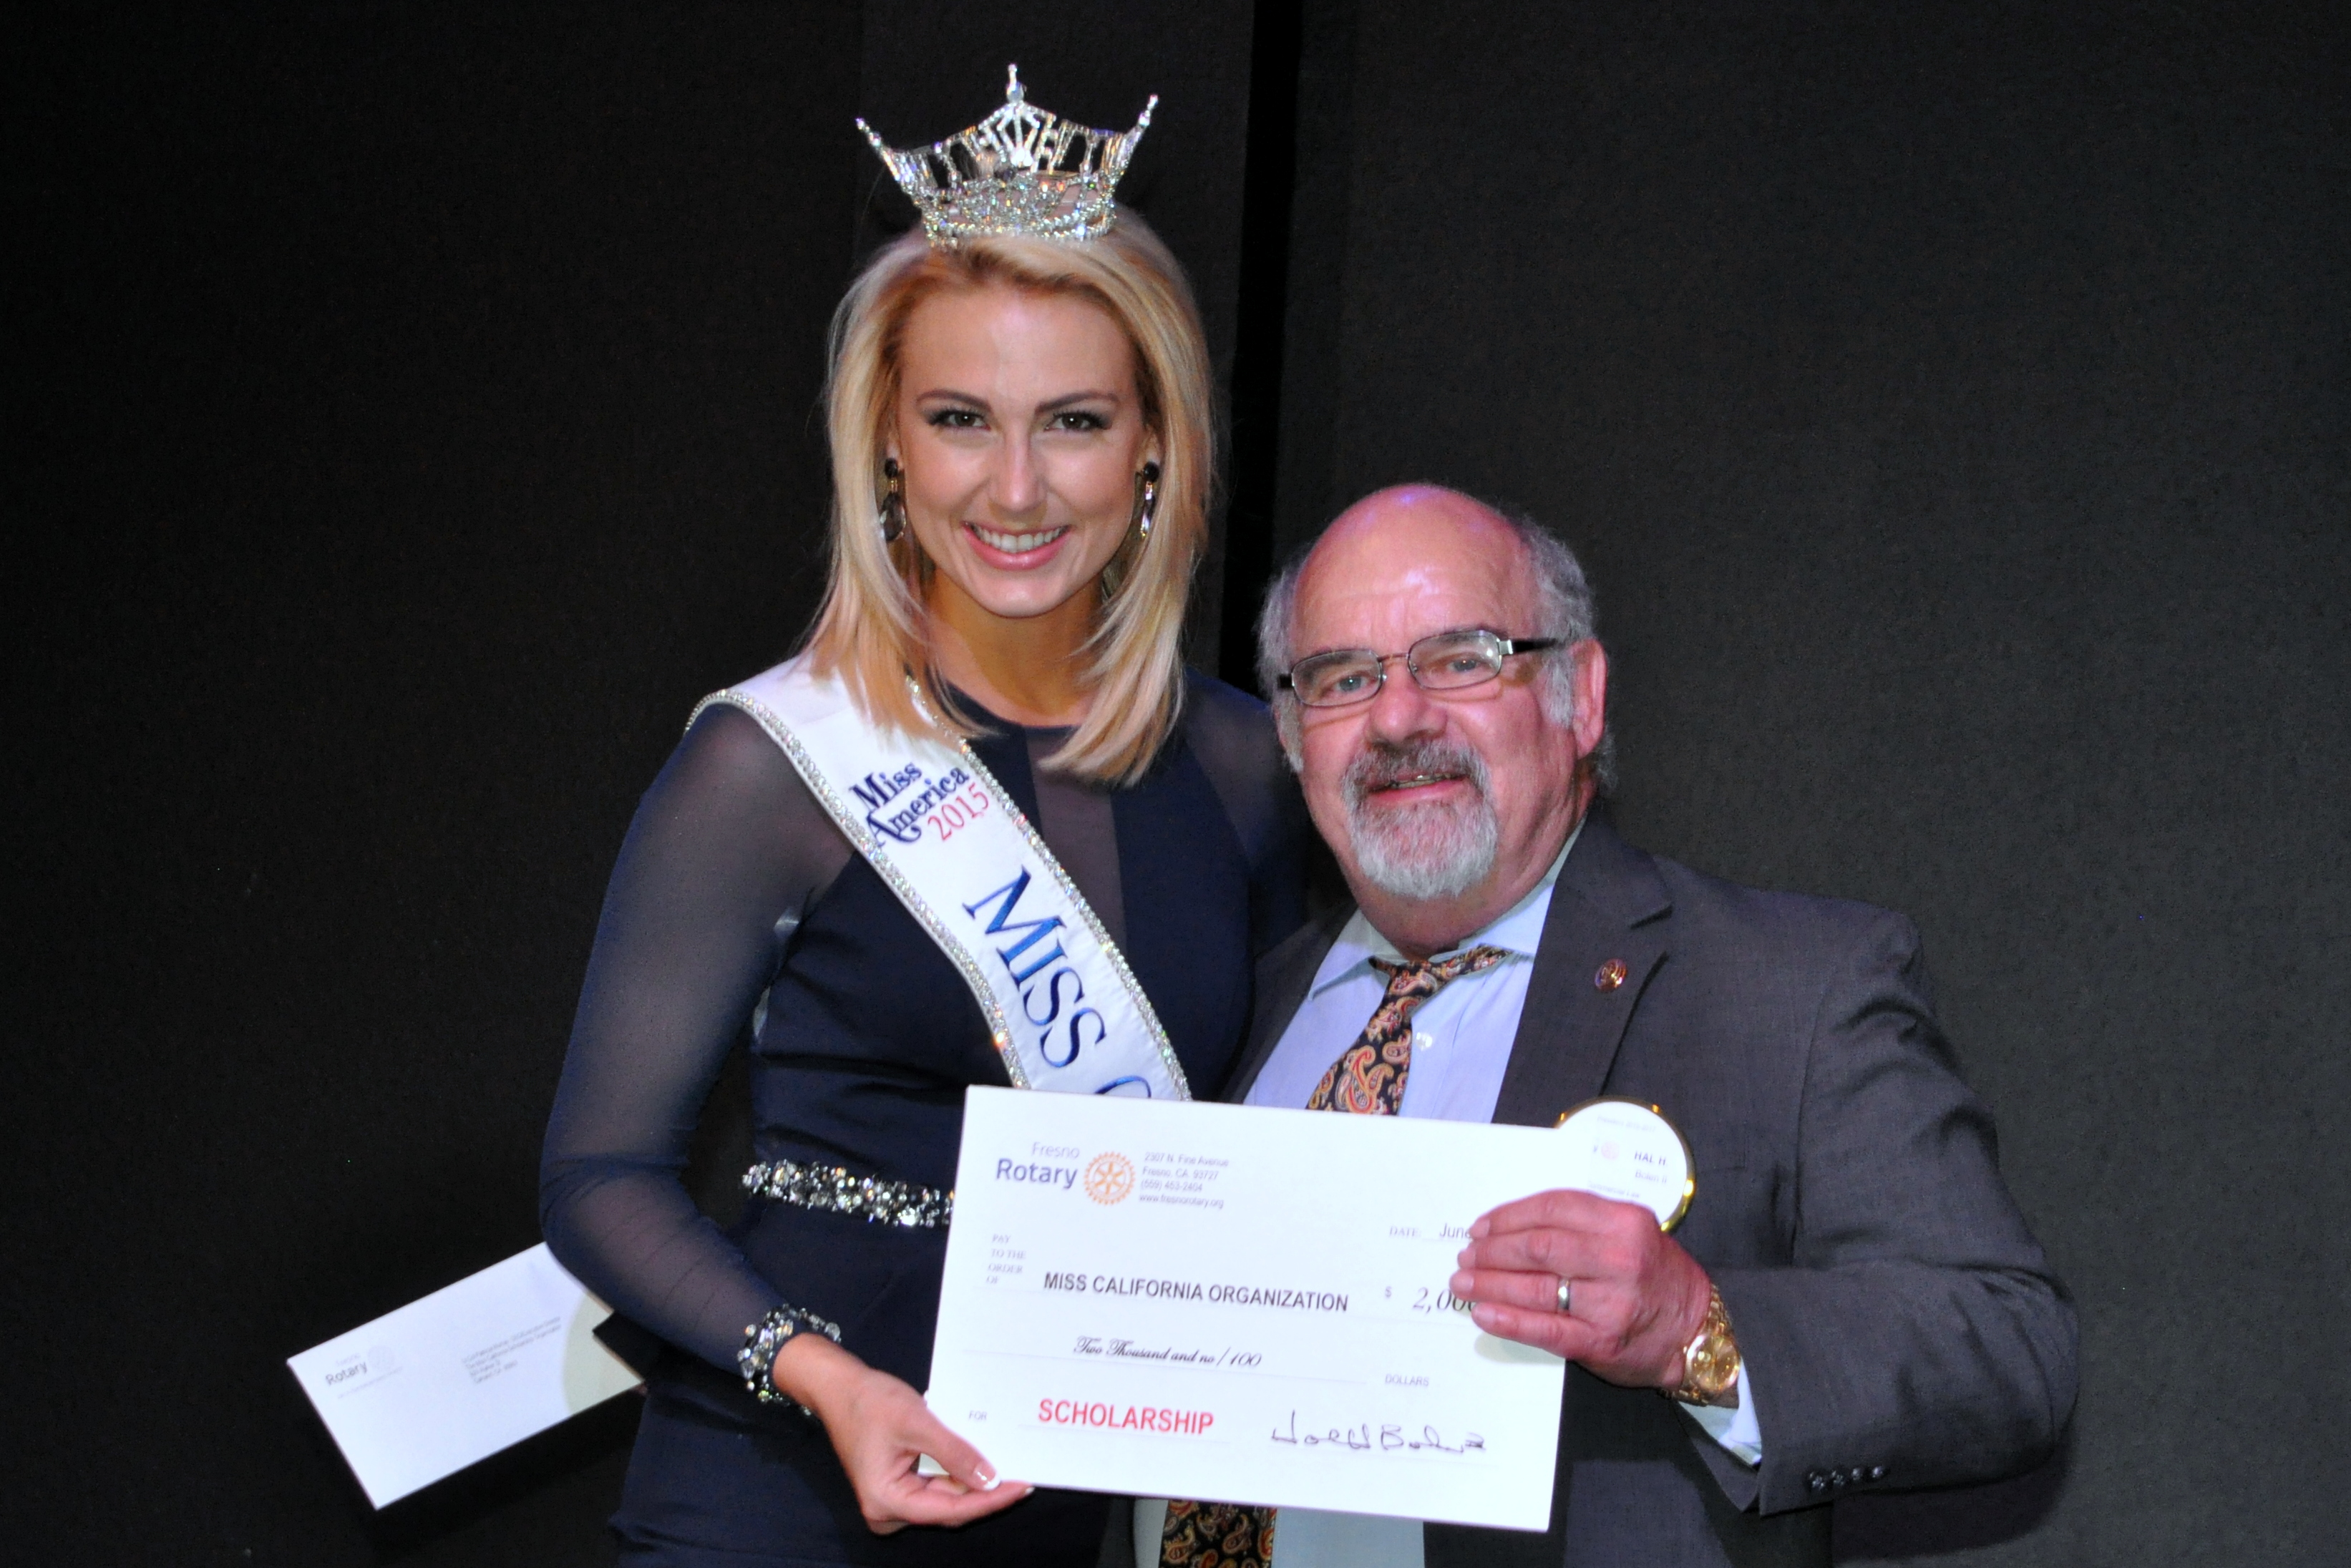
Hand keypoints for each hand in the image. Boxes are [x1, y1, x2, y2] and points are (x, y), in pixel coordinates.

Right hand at [771, 1334, 1032, 1533]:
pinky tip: (984, 1460)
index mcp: (886, 1502)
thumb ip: (955, 1453)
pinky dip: (959, 1473)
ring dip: (974, 1481)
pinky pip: (937, 1486)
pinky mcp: (900, 1488)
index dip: (990, 1500)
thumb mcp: (918, 1424)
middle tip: (1024, 1472)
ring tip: (1010, 1464)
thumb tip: (991, 1479)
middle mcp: (888, 1511)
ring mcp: (894, 1501)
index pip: (951, 1511)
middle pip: (950, 1509)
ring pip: (946, 1499)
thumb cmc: (870, 1402)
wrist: (841, 1387)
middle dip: (986, 1491)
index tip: (1022, 1486)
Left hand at [1449, 1188, 1713, 1389]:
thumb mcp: (1631, 1232)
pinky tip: (1484, 1313)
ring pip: (1535, 1286)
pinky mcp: (1600, 1341)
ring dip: (1490, 1283)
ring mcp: (1609, 1303)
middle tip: (1467, 1255)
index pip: (1552, 1208)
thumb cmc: (1656, 1276)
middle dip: (1493, 1251)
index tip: (1482, 1226)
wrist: (1695, 1330)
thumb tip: (1513, 1226)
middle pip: (1537, 1246)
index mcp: (1623, 1223)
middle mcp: (1617, 1259)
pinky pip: (1544, 1328)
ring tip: (1464, 1282)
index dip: (1509, 1216)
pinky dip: (1509, 1320)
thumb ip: (1583, 1223)